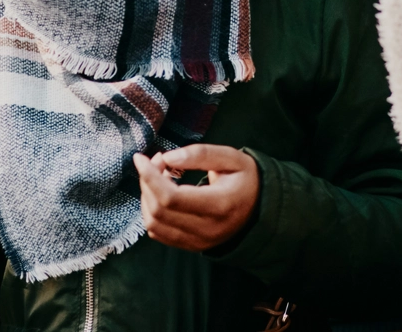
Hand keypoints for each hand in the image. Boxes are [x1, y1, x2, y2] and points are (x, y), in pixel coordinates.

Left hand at [132, 144, 259, 251]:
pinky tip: (160, 194)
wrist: (261, 209)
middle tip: (157, 162)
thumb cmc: (246, 180)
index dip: (149, 177)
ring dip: (146, 198)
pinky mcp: (191, 246)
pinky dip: (151, 212)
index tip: (141, 158)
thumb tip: (168, 158)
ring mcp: (198, 241)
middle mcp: (207, 229)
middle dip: (147, 183)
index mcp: (219, 205)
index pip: (171, 198)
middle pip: (158, 211)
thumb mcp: (232, 158)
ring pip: (154, 224)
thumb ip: (201, 154)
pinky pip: (159, 233)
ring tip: (158, 176)